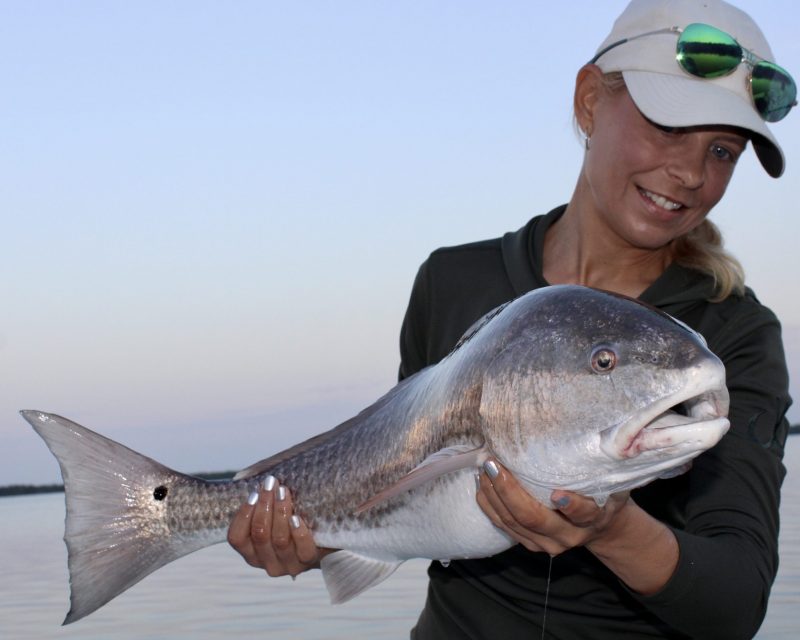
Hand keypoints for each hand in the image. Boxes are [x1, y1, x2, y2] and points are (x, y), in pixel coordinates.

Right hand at [228, 475, 330, 576]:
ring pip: (279, 540)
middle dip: (264, 505)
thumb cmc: (291, 519)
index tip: (254, 493)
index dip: (243, 515)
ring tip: (284, 492)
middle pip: (260, 534)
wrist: (322, 539)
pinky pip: (302, 549)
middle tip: (271, 483)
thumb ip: (261, 501)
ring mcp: (287, 565)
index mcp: (251, 553)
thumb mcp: (272, 514)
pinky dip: (298, 532)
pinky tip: (297, 517)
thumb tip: (254, 476)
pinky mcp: (308, 562)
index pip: (236, 538)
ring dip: (280, 512)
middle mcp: (266, 563)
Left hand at [476, 458, 630, 555]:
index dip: (571, 505)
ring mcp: (547, 544)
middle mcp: (568, 536)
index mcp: (593, 518)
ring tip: (484, 468)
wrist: (601, 526)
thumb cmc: (604, 493)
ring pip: (513, 523)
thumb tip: (604, 435)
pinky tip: (482, 484)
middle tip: (493, 464)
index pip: (583, 513)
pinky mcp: (530, 543)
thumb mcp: (612, 480)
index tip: (556, 493)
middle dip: (509, 491)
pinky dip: (489, 505)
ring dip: (494, 495)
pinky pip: (504, 527)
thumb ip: (603, 466)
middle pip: (533, 518)